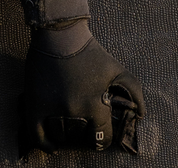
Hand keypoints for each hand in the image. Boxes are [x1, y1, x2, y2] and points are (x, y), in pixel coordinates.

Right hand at [21, 21, 144, 155]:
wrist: (60, 33)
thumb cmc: (90, 51)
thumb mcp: (116, 69)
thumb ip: (134, 91)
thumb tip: (142, 113)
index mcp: (95, 105)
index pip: (102, 137)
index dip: (103, 138)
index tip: (101, 134)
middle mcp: (75, 110)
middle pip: (80, 139)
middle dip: (85, 136)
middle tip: (85, 129)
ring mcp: (53, 109)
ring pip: (61, 137)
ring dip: (67, 136)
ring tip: (70, 131)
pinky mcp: (35, 104)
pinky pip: (37, 135)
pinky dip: (44, 144)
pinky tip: (52, 146)